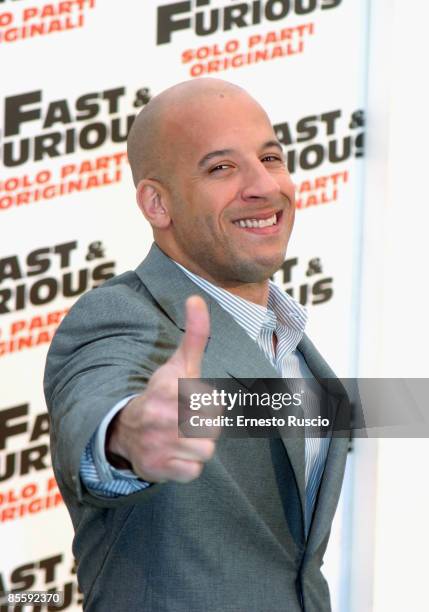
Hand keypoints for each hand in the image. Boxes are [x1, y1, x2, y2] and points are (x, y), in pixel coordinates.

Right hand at [107, 296, 217, 483]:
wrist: (124, 428)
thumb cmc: (162, 393)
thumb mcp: (179, 364)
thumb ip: (195, 334)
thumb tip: (197, 298)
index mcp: (167, 390)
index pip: (214, 403)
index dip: (207, 403)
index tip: (189, 400)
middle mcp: (159, 418)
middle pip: (213, 429)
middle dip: (205, 426)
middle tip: (186, 421)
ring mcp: (156, 445)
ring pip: (206, 452)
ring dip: (198, 446)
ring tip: (181, 437)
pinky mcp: (156, 469)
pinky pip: (193, 472)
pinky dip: (188, 466)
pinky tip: (174, 453)